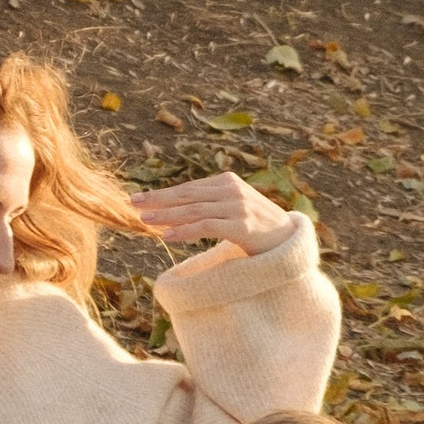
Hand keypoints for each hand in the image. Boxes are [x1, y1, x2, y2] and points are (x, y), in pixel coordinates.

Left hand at [131, 169, 295, 256]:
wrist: (290, 242)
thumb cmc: (258, 229)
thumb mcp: (233, 209)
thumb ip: (210, 205)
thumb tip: (175, 211)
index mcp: (227, 181)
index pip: (189, 187)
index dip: (163, 194)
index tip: (140, 199)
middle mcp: (231, 190)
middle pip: (187, 194)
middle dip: (158, 200)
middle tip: (133, 203)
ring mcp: (237, 207)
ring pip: (194, 209)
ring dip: (166, 215)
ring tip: (145, 220)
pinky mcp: (242, 225)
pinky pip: (207, 226)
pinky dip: (185, 230)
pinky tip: (168, 235)